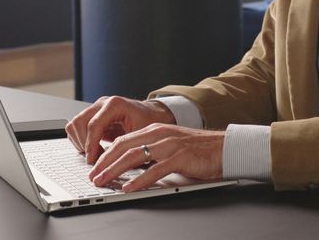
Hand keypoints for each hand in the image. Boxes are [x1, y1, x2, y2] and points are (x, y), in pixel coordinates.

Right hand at [65, 96, 175, 164]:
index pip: (94, 124)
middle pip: (80, 123)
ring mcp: (96, 108)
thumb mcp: (141, 135)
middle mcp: (103, 103)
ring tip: (94, 155)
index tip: (92, 160)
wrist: (153, 114)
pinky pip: (77, 127)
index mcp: (115, 105)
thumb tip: (111, 164)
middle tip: (94, 159)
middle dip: (84, 144)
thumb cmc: (150, 122)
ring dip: (80, 142)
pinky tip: (92, 150)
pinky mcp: (93, 115)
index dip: (91, 145)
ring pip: (75, 124)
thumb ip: (126, 147)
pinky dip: (80, 140)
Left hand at [89, 124, 224, 191]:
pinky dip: (139, 180)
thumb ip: (152, 152)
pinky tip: (129, 187)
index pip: (123, 141)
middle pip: (124, 147)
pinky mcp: (180, 157)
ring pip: (134, 156)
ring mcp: (170, 145)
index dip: (106, 154)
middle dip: (104, 163)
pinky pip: (155, 169)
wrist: (225, 148)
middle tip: (93, 176)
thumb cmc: (199, 150)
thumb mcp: (171, 145)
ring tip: (103, 181)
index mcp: (156, 131)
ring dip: (115, 170)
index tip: (95, 167)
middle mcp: (160, 135)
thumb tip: (130, 166)